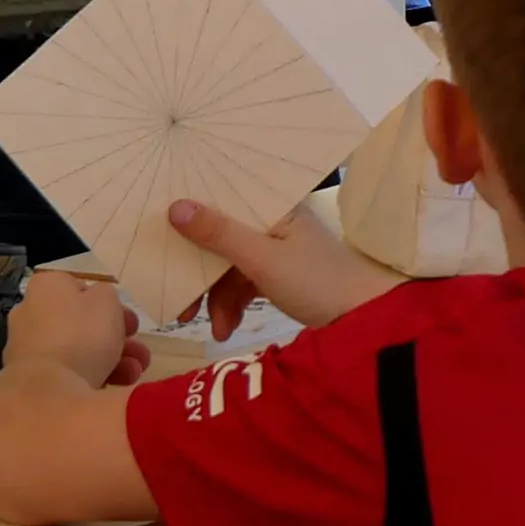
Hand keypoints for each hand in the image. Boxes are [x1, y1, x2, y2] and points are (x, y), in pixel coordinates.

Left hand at [6, 266, 144, 389]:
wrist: (50, 391)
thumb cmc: (80, 334)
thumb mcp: (106, 300)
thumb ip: (106, 294)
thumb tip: (98, 303)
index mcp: (45, 287)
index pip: (79, 288)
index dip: (108, 304)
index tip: (129, 322)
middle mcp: (30, 313)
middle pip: (82, 323)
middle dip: (118, 338)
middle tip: (139, 351)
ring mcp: (29, 350)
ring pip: (79, 350)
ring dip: (114, 360)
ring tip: (135, 372)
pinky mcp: (33, 380)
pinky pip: (69, 373)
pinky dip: (95, 376)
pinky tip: (119, 385)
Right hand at [166, 195, 379, 329]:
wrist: (363, 321)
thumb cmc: (316, 281)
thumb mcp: (262, 260)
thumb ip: (219, 235)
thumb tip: (175, 206)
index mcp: (274, 204)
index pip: (224, 196)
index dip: (192, 212)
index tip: (161, 231)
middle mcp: (273, 220)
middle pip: (222, 236)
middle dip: (199, 272)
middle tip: (180, 303)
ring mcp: (276, 248)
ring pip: (229, 265)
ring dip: (216, 297)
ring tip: (213, 329)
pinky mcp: (278, 274)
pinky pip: (243, 283)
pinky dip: (232, 305)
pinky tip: (226, 329)